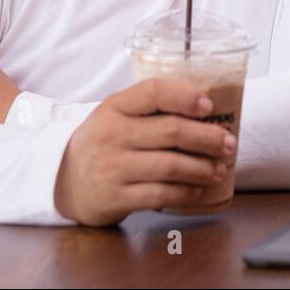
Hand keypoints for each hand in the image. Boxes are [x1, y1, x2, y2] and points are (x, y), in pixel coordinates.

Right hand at [53, 78, 235, 225]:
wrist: (61, 180)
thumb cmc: (102, 143)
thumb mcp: (116, 116)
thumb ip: (150, 110)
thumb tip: (207, 112)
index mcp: (114, 107)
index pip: (153, 91)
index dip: (186, 96)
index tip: (210, 106)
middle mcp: (111, 135)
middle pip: (171, 131)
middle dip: (208, 137)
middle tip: (228, 143)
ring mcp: (111, 167)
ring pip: (170, 165)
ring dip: (203, 167)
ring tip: (219, 168)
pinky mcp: (114, 197)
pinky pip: (160, 194)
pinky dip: (186, 191)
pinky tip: (198, 188)